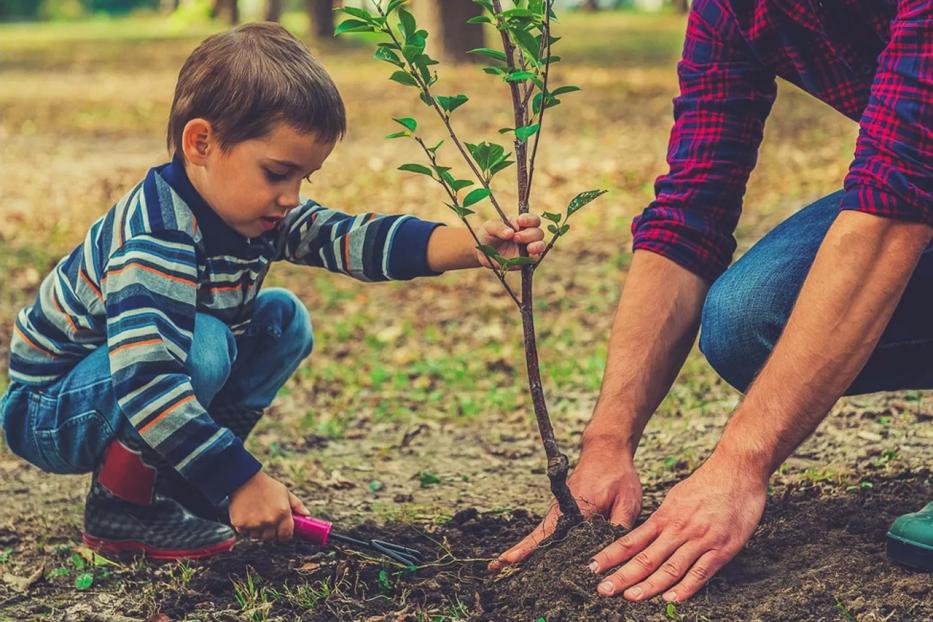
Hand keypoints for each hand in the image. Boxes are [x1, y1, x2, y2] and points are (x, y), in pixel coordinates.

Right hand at [229, 471, 308, 541]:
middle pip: (271, 537)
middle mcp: (270, 520)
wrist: (244, 479)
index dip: (285, 535)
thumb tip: (307, 515)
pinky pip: (245, 533)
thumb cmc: (266, 485)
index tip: (282, 532)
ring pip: (257, 536)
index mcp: (282, 513)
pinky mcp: (241, 524)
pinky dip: (246, 527)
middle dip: (270, 532)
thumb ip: (297, 505)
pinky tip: (247, 515)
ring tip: (256, 516)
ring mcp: (255, 524)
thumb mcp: (285, 492)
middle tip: (267, 521)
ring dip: (257, 531)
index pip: (286, 535)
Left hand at [475, 213, 544, 268]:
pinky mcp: (525, 260)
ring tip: (528, 248)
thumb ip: (498, 227)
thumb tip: (510, 232)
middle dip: (529, 234)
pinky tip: (530, 256)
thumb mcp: (488, 227)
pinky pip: (535, 259)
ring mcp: (527, 248)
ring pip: (541, 245)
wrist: (482, 252)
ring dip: (537, 245)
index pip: (533, 220)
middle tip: (515, 238)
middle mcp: (527, 235)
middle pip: (538, 232)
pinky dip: (535, 256)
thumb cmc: (487, 235)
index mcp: (520, 224)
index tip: (520, 221)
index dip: (530, 220)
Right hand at [490, 437, 642, 568]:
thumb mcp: (627, 502)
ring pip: (541, 534)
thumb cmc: (618, 475)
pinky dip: (537, 543)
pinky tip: (532, 557)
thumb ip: (619, 528)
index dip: (530, 548)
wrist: (607, 451)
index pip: (549, 533)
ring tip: (503, 566)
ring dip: (525, 549)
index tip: (510, 559)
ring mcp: (560, 511)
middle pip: (538, 536)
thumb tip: (613, 556)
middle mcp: (562, 510)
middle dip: (518, 552)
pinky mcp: (564, 512)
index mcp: (575, 508)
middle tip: (495, 568)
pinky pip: (549, 530)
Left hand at [589, 456, 767, 602]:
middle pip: (646, 557)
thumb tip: (648, 533)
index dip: (611, 555)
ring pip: (670, 567)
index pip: (632, 540)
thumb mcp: (677, 497)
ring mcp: (699, 539)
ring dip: (649, 585)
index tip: (593, 567)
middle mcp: (678, 529)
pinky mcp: (722, 548)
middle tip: (603, 589)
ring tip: (631, 597)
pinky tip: (672, 599)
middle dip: (623, 576)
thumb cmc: (708, 482)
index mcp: (665, 516)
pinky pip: (701, 572)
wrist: (738, 469)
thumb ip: (664, 518)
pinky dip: (686, 587)